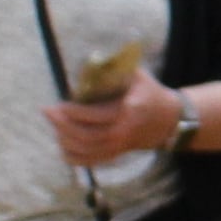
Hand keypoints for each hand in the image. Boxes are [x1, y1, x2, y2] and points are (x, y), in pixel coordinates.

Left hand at [47, 71, 182, 165]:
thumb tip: (91, 59)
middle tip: (49, 112)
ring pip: (87, 149)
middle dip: (64, 125)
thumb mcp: (138, 75)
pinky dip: (74, 157)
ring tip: (54, 124)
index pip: (98, 116)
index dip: (76, 112)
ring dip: (65, 139)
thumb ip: (116, 68)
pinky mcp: (117, 153)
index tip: (61, 104)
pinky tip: (62, 146)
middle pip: (88, 135)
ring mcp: (121, 145)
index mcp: (130, 110)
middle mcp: (124, 131)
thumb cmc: (150, 93)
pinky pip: (92, 160)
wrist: (171, 120)